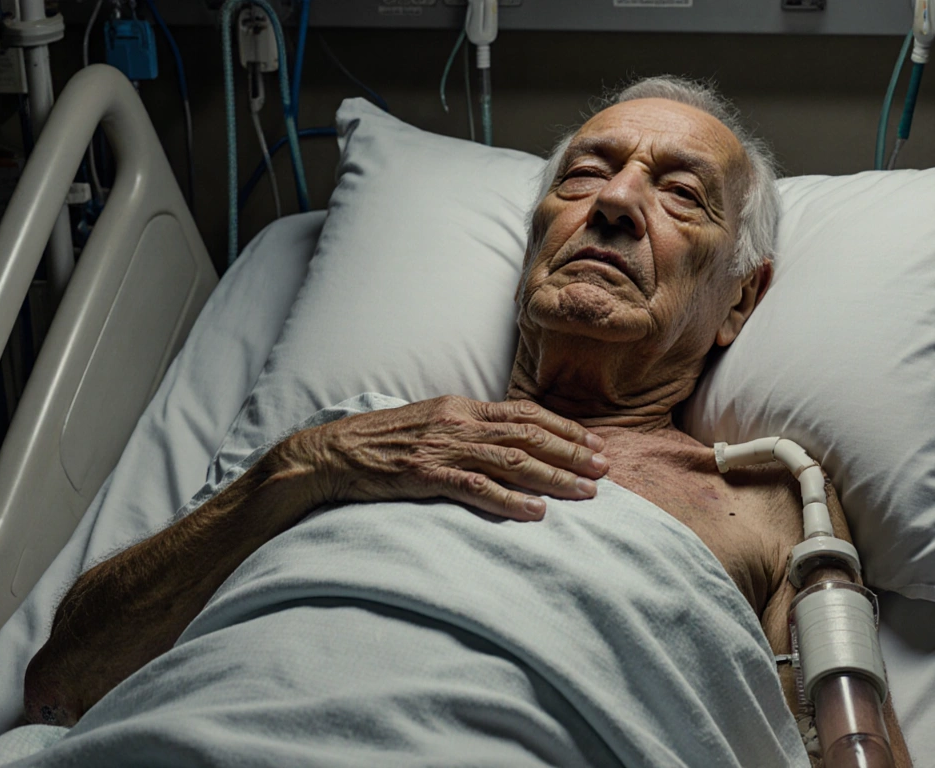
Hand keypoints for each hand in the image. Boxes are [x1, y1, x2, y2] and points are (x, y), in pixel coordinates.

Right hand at [277, 396, 608, 520]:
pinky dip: (508, 500)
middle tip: (605, 467)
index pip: (524, 413)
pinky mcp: (425, 474)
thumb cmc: (379, 442)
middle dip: (571, 451)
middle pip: (527, 434)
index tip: (594, 443)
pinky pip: (475, 487)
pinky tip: (535, 511)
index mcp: (460, 407)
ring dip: (553, 475)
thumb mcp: (428, 423)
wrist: (330, 454)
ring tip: (585, 490)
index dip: (564, 428)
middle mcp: (457, 422)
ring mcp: (441, 448)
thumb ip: (465, 429)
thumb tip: (504, 441)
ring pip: (510, 460)